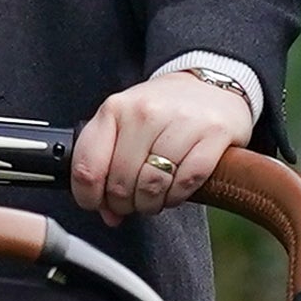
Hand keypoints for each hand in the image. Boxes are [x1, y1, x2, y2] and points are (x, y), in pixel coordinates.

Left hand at [71, 64, 256, 224]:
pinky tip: (174, 190)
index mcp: (115, 109)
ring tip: (153, 198)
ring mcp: (181, 122)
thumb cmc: (161, 111)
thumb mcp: (124, 125)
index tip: (96, 203)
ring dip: (150, 203)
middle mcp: (145, 113)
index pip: (87, 167)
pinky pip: (186, 182)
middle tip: (131, 202)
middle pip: (121, 182)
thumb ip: (106, 166)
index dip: (88, 197)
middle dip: (123, 203)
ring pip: (152, 186)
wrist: (208, 86)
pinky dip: (177, 196)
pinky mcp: (213, 134)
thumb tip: (108, 214)